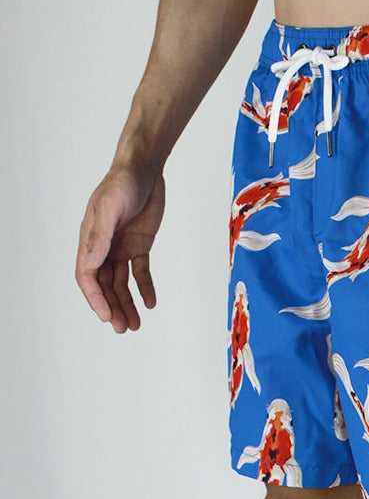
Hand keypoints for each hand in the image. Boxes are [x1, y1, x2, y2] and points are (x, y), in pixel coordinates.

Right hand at [75, 160, 165, 332]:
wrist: (144, 168)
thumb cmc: (123, 183)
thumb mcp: (111, 207)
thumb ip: (101, 235)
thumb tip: (91, 261)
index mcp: (90, 240)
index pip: (88, 276)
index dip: (95, 298)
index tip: (107, 316)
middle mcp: (104, 247)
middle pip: (104, 285)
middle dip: (113, 308)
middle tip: (124, 329)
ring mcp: (121, 247)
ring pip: (121, 283)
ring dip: (127, 304)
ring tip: (136, 325)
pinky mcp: (140, 244)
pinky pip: (141, 271)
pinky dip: (145, 287)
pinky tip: (151, 303)